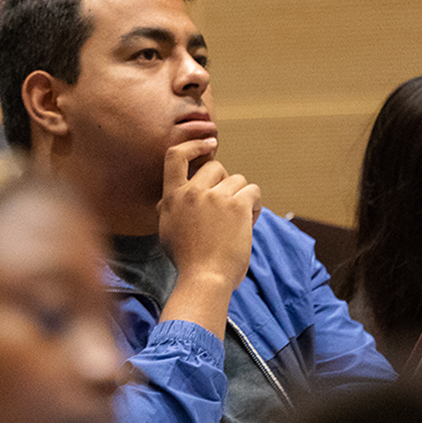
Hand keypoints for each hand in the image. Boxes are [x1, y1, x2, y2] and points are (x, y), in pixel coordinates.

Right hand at [156, 137, 260, 336]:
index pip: (175, 155)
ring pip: (237, 180)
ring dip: (242, 197)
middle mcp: (192, 192)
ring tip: (240, 220)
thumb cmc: (187, 261)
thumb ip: (169, 210)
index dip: (194, 144)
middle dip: (224, 182)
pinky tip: (251, 221)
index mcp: (172, 197)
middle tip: (228, 205)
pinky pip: (253, 192)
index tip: (209, 144)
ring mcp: (215, 197)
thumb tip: (167, 200)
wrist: (204, 278)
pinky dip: (255, 205)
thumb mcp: (166, 231)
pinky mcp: (237, 206)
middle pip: (215, 167)